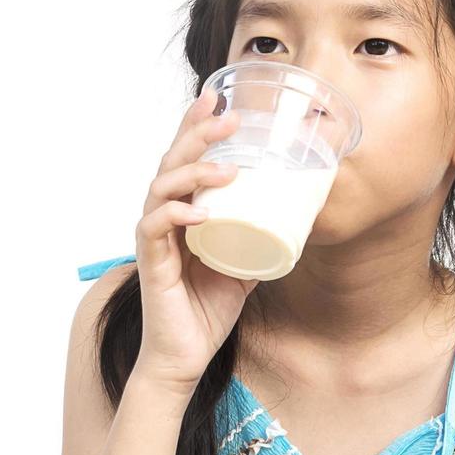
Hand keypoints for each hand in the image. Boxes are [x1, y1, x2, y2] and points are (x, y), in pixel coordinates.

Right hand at [130, 89, 253, 397]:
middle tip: (228, 121)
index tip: (217, 99)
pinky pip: (155, 228)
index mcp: (184, 209)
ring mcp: (156, 238)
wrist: (186, 355)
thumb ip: (262, 234)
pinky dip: (176, 214)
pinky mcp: (150, 263)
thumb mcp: (248, 261)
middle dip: (197, 135)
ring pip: (162, 187)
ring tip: (227, 169)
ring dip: (193, 172)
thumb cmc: (210, 305)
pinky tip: (199, 211)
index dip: (197, 126)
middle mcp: (164, 216)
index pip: (185, 157)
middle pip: (172, 161)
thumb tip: (304, 214)